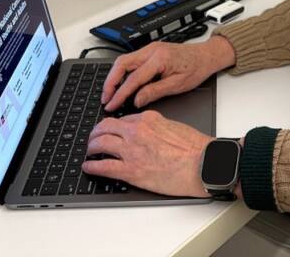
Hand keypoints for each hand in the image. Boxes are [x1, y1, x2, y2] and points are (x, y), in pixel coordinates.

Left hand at [84, 111, 210, 197]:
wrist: (200, 164)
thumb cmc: (193, 148)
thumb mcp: (173, 126)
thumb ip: (156, 126)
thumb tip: (148, 131)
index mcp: (148, 119)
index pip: (122, 119)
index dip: (113, 126)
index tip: (110, 131)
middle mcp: (136, 131)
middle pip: (105, 127)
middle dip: (96, 133)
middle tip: (93, 138)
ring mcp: (131, 151)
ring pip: (100, 144)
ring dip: (91, 147)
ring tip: (89, 151)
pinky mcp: (131, 170)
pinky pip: (103, 166)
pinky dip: (92, 166)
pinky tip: (88, 167)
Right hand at [101, 37, 235, 110]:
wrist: (206, 56)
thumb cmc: (195, 68)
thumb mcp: (177, 85)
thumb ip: (155, 92)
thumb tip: (136, 100)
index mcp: (159, 58)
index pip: (133, 78)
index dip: (120, 94)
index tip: (112, 104)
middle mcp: (152, 50)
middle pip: (121, 63)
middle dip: (110, 81)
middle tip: (105, 98)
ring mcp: (150, 49)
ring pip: (124, 61)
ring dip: (114, 76)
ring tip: (110, 93)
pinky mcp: (150, 51)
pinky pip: (131, 60)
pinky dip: (122, 72)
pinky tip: (121, 84)